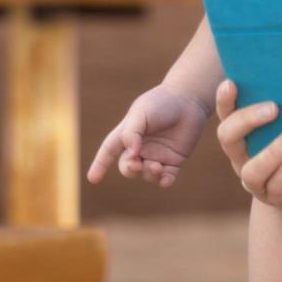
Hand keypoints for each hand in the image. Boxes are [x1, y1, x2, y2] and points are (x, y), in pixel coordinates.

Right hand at [86, 84, 211, 187]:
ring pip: (146, 174)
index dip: (100, 164)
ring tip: (157, 167)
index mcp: (128, 134)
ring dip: (149, 173)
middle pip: (128, 167)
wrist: (188, 100)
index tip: (93, 179)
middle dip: (130, 169)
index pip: (109, 150)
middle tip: (138, 165)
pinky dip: (165, 181)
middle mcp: (141, 147)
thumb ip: (132, 132)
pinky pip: (167, 177)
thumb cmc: (162, 103)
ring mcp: (157, 155)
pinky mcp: (174, 160)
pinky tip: (166, 181)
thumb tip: (132, 153)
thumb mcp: (142, 112)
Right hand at [215, 79, 281, 221]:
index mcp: (244, 135)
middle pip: (228, 138)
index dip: (224, 100)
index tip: (232, 83)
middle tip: (274, 108)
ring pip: (251, 170)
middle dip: (247, 120)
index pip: (227, 115)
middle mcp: (242, 157)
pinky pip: (275, 186)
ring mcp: (256, 181)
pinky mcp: (275, 198)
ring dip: (273, 150)